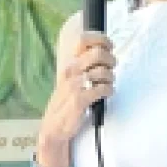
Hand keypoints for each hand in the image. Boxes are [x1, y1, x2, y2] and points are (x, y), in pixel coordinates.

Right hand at [39, 31, 114, 154]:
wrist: (53, 127)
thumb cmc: (64, 103)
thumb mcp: (69, 80)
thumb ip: (83, 66)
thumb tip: (103, 53)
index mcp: (68, 64)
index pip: (83, 40)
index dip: (101, 39)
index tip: (109, 45)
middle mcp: (70, 71)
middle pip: (98, 53)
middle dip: (111, 59)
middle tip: (112, 66)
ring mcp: (74, 85)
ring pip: (104, 72)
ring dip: (111, 77)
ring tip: (109, 83)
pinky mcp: (80, 100)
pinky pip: (103, 89)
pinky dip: (109, 90)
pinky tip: (107, 93)